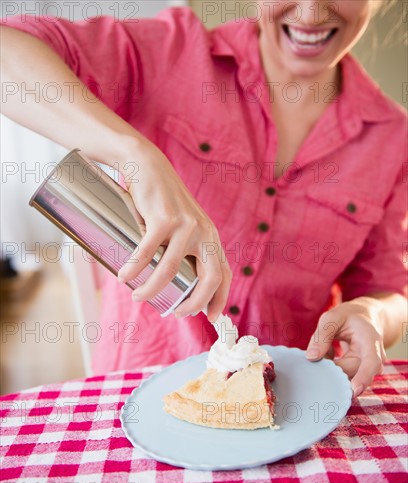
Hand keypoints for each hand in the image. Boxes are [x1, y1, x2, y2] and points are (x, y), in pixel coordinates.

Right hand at [116, 137, 231, 321]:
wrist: (148, 166)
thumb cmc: (162, 202)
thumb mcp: (183, 225)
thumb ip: (185, 249)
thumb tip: (174, 284)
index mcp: (211, 237)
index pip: (224, 274)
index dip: (219, 299)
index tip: (209, 317)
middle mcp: (204, 232)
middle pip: (208, 279)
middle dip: (193, 303)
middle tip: (174, 313)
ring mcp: (186, 225)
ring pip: (171, 270)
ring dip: (151, 289)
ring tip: (137, 296)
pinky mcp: (164, 218)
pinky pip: (148, 252)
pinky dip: (134, 268)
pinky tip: (124, 276)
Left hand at [305, 298, 386, 397]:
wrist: (363, 318)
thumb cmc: (348, 317)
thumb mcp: (332, 317)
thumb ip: (322, 336)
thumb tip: (311, 358)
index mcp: (370, 340)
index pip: (371, 363)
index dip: (363, 377)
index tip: (354, 390)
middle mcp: (374, 357)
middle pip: (352, 373)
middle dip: (332, 369)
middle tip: (317, 356)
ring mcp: (368, 368)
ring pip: (347, 377)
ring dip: (331, 368)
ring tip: (325, 351)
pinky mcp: (360, 373)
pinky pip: (344, 377)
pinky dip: (332, 369)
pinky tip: (329, 354)